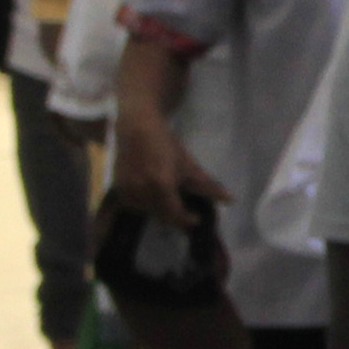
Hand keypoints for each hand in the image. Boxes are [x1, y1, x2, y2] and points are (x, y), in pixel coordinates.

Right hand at [110, 116, 227, 223]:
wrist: (136, 127)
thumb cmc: (165, 144)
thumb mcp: (188, 164)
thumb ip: (208, 186)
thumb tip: (230, 200)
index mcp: (161, 185)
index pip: (175, 216)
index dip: (187, 220)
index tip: (197, 218)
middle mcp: (142, 191)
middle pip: (162, 216)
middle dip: (175, 214)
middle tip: (185, 208)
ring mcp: (127, 191)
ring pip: (148, 212)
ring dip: (160, 208)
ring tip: (167, 195)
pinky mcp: (117, 190)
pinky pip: (135, 206)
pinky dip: (145, 203)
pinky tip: (152, 191)